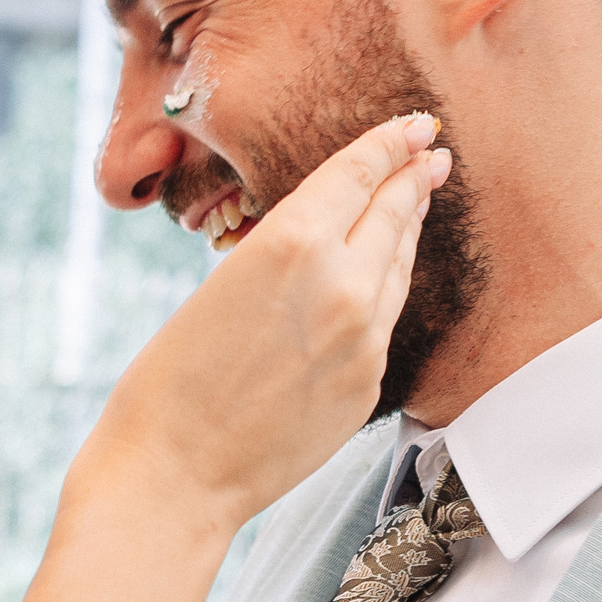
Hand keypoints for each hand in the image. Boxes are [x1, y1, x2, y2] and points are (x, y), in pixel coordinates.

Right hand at [68, 114, 445, 535]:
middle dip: (415, 178)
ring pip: (398, 268)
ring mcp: (364, 339)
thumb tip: (319, 242)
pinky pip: (383, 323)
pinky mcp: (368, 384)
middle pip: (394, 213)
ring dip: (406, 232)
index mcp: (293, 243)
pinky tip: (377, 283)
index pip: (360, 173)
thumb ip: (281, 256)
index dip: (392, 143)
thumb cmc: (169, 384)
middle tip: (432, 154)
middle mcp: (343, 284)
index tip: (416, 126)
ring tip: (414, 206)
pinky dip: (383, 292)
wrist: (177, 475)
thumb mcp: (218, 289)